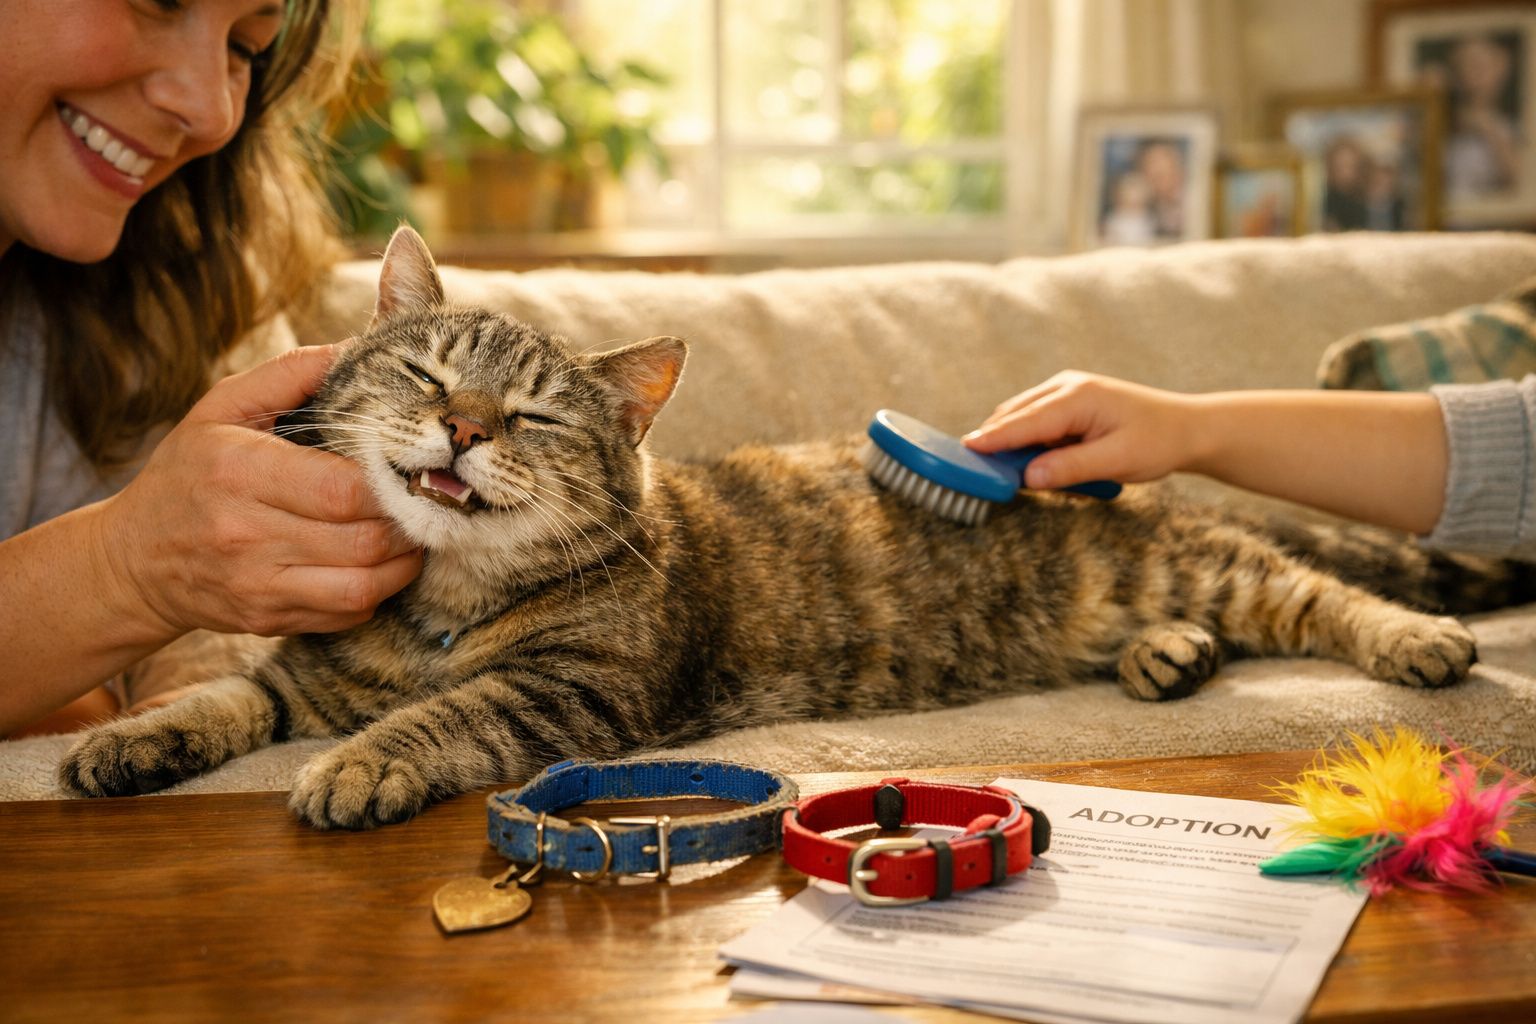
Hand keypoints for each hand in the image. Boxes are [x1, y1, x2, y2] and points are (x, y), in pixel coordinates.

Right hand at [97, 345, 422, 637]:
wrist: (133, 560)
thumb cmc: (188, 472)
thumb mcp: (221, 408)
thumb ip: (289, 375)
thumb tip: (355, 349)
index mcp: (238, 471)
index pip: (342, 488)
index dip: (391, 480)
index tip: (411, 465)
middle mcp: (246, 533)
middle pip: (364, 539)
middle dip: (409, 519)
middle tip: (427, 499)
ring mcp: (258, 584)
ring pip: (363, 585)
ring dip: (404, 561)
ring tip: (412, 532)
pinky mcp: (268, 620)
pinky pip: (346, 612)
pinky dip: (378, 590)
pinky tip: (380, 564)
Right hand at [962, 371, 1201, 489]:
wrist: (1187, 428)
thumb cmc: (1157, 442)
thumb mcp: (1116, 460)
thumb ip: (1070, 468)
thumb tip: (1027, 477)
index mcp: (1077, 397)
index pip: (1023, 421)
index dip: (992, 438)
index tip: (964, 450)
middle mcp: (1066, 387)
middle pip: (1014, 415)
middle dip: (994, 441)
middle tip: (973, 471)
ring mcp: (1066, 391)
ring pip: (1021, 417)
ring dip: (1011, 443)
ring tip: (1001, 472)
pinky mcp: (1068, 402)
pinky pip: (1035, 421)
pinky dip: (1026, 440)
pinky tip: (1031, 462)